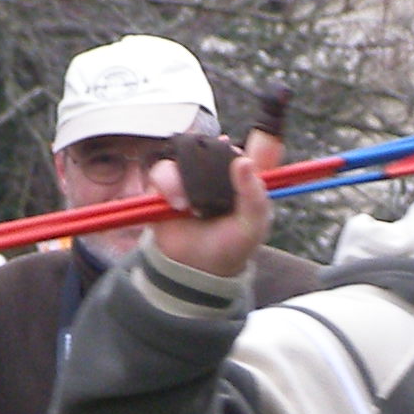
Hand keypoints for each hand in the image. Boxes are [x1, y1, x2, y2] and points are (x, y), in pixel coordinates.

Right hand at [141, 135, 272, 280]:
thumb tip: (244, 161)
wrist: (200, 268)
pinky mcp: (162, 187)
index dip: (229, 149)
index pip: (232, 149)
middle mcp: (210, 171)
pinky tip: (177, 205)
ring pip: (178, 157)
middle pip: (202, 145)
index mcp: (236, 175)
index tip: (228, 151)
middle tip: (206, 183)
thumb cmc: (232, 244)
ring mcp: (185, 177)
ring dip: (180, 178)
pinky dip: (167, 185)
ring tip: (188, 204)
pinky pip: (159, 171)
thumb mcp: (253, 223)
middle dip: (202, 160)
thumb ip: (254, 194)